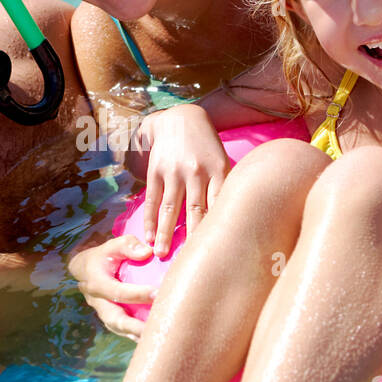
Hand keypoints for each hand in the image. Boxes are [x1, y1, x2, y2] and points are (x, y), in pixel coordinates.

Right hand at [69, 235, 154, 338]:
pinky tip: (154, 337)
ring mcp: (102, 313)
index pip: (118, 292)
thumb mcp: (114, 245)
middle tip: (155, 327)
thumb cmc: (105, 255)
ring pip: (118, 328)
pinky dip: (135, 335)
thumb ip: (129, 246)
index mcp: (97, 283)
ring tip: (157, 337)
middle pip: (114, 319)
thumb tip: (148, 252)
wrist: (86, 269)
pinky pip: (122, 330)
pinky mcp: (109, 319)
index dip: (137, 294)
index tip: (158, 294)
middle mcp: (97, 302)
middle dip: (134, 326)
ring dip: (136, 335)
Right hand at [135, 105, 228, 255]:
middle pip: (196, 211)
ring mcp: (174, 171)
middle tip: (191, 262)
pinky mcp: (156, 171)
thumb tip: (233, 219)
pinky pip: (153, 199)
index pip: (220, 205)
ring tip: (162, 254)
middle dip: (193, 238)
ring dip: (166, 233)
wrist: (181, 119)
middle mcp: (197, 172)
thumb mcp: (223, 161)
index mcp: (219, 171)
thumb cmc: (208, 147)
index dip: (219, 228)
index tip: (219, 251)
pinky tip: (149, 236)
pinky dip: (149, 219)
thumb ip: (226, 188)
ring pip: (171, 208)